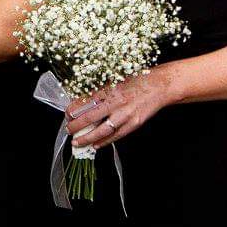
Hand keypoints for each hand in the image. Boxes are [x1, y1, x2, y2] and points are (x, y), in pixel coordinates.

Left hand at [64, 67, 180, 148]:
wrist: (159, 87)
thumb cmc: (136, 82)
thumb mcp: (114, 81)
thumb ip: (100, 92)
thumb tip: (82, 102)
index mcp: (110, 90)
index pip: (86, 101)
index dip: (74, 110)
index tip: (67, 114)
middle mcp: (117, 103)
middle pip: (91, 117)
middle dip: (77, 125)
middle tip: (68, 129)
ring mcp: (126, 115)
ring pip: (103, 130)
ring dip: (88, 138)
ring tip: (78, 142)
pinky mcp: (134, 123)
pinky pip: (116, 135)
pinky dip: (105, 141)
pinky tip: (95, 144)